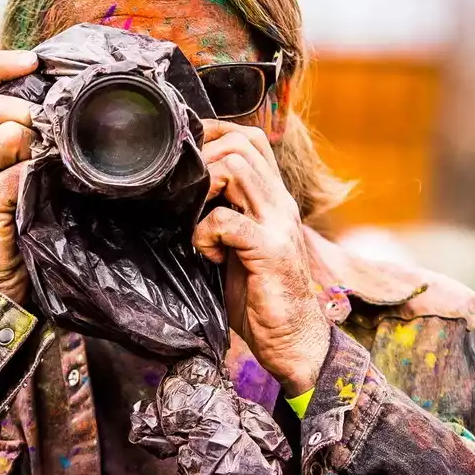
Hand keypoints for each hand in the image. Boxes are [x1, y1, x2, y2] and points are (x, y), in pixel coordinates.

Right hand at [0, 50, 39, 303]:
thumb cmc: (6, 234)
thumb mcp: (1, 181)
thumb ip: (12, 146)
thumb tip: (54, 109)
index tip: (33, 60)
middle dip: (34, 115)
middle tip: (56, 139)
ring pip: (8, 135)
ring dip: (40, 148)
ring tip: (50, 170)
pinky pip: (18, 171)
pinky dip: (41, 176)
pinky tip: (46, 190)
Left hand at [191, 120, 331, 392]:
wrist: (293, 340)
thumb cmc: (260, 296)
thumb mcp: (239, 246)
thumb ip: (223, 215)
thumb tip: (180, 195)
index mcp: (273, 199)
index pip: (250, 138)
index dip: (215, 134)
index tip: (187, 155)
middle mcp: (280, 203)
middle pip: (240, 144)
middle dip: (203, 162)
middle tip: (188, 198)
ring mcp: (277, 224)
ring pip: (235, 169)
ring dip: (203, 191)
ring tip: (199, 223)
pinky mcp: (268, 250)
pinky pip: (226, 220)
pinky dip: (205, 233)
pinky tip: (210, 255)